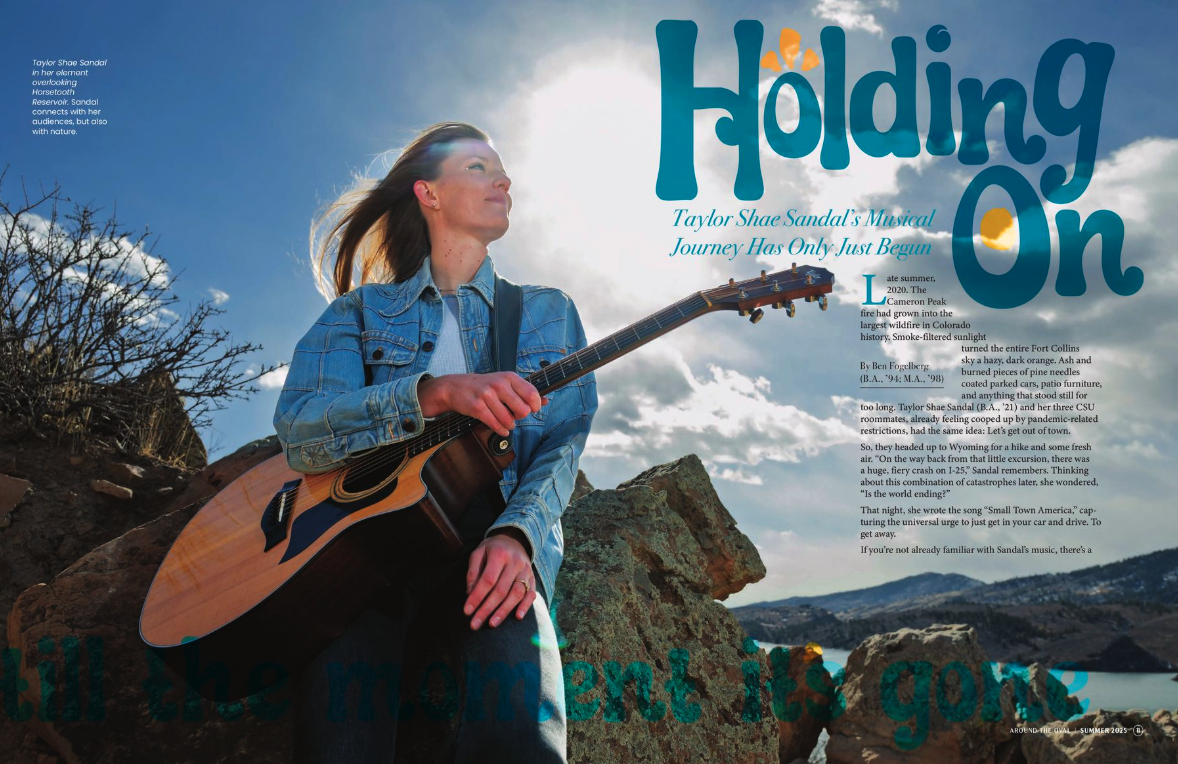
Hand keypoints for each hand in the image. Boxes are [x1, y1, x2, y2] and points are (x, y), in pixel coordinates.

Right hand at [419, 372, 547, 436]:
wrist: (455, 387)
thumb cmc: (484, 385)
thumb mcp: (505, 383)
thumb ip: (524, 391)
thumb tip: (546, 401)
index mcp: (509, 377)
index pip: (532, 393)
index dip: (535, 406)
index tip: (531, 409)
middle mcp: (499, 384)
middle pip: (522, 410)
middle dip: (521, 417)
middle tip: (515, 416)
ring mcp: (487, 396)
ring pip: (509, 420)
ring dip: (510, 425)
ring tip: (507, 423)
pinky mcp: (477, 407)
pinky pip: (495, 425)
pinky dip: (501, 430)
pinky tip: (502, 429)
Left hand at [463, 532, 536, 629]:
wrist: (514, 539)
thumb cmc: (492, 549)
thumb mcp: (478, 553)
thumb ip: (473, 572)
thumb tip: (470, 594)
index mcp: (500, 554)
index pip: (488, 580)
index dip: (477, 597)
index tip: (467, 611)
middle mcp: (515, 563)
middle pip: (501, 590)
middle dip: (486, 609)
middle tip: (475, 624)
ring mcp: (526, 571)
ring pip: (516, 594)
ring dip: (504, 611)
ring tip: (492, 624)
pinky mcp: (533, 578)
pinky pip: (531, 594)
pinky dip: (525, 606)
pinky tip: (517, 617)